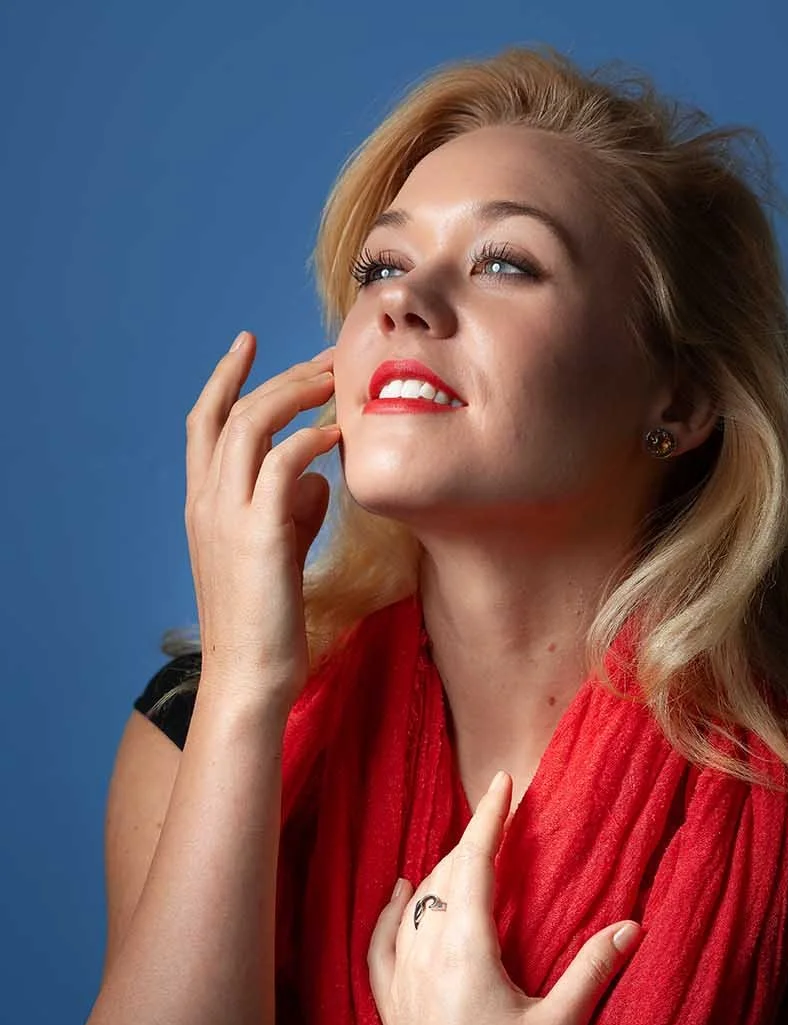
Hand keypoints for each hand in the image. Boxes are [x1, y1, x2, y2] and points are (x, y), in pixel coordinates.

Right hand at [184, 331, 339, 714]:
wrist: (250, 676)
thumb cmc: (267, 622)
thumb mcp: (277, 553)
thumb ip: (292, 510)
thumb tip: (319, 478)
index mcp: (204, 504)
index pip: (205, 422)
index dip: (226, 378)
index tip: (248, 342)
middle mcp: (205, 501)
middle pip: (231, 412)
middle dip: (278, 376)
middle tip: (325, 356)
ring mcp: (226, 516)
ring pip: (250, 427)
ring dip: (295, 395)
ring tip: (335, 382)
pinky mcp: (256, 535)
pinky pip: (282, 465)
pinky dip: (310, 441)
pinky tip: (339, 436)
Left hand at [367, 770, 643, 1024]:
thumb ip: (594, 970)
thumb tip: (633, 926)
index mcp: (467, 949)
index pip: (476, 863)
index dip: (491, 818)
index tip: (504, 782)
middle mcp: (427, 953)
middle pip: (447, 877)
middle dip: (473, 840)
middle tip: (498, 816)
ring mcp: (403, 979)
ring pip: (416, 904)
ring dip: (441, 872)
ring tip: (465, 852)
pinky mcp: (390, 1005)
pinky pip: (382, 942)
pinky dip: (390, 910)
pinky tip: (397, 893)